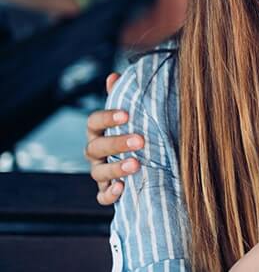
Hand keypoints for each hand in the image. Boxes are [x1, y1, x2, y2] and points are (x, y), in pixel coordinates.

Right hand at [85, 73, 145, 204]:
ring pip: (98, 172)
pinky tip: (122, 189)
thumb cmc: (140, 132)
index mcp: (99, 131)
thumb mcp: (136, 115)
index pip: (93, 122)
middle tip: (140, 140)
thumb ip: (125, 97)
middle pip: (96, 147)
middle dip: (117, 142)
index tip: (126, 114)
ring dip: (116, 168)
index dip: (107, 117)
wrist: (152, 163)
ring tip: (136, 164)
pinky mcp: (107, 191)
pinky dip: (109, 194)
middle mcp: (96, 152)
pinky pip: (102, 196)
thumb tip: (114, 75)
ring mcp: (100, 173)